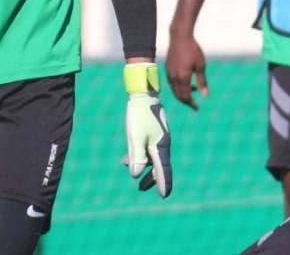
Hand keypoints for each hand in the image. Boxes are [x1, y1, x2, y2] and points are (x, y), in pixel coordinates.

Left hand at [123, 62, 172, 196]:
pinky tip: (126, 160)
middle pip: (159, 166)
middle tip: (141, 189)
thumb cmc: (139, 115)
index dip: (164, 183)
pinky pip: (147, 150)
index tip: (164, 195)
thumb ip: (136, 156)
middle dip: (152, 179)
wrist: (143, 95)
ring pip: (153, 158)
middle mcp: (162, 144)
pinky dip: (139, 157)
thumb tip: (135, 174)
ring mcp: (157, 138)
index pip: (164, 169)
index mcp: (160, 146)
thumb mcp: (135, 137)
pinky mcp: (152, 133)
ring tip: (136, 181)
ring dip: (145, 169)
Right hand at [166, 34, 209, 109]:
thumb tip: (205, 95)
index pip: (186, 96)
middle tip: (194, 104)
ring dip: (182, 94)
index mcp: (183, 77)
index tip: (197, 108)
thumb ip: (202, 81)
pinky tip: (186, 82)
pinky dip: (178, 87)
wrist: (180, 37)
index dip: (191, 104)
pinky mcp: (167, 69)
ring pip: (174, 90)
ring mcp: (169, 73)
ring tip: (193, 90)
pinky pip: (172, 83)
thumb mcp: (201, 65)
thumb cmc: (193, 50)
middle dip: (186, 101)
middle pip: (178, 96)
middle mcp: (174, 77)